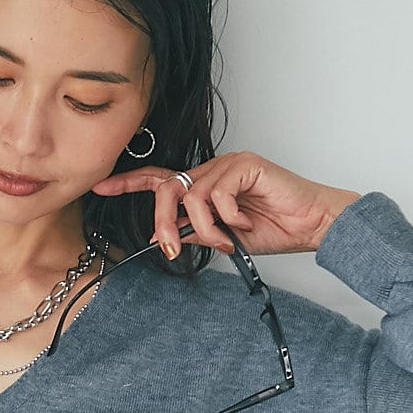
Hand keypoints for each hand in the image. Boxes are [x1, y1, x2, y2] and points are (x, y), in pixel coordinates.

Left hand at [91, 151, 358, 258]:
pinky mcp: (245, 164)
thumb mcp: (223, 237)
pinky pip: (217, 192)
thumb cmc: (275, 229)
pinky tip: (245, 221)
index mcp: (205, 185)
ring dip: (204, 227)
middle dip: (161, 221)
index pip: (160, 179)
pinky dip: (228, 215)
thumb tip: (164, 238)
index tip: (101, 187)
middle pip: (167, 186)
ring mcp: (228, 165)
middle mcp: (213, 170)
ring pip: (191, 195)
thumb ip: (194, 232)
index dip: (130, 182)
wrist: (310, 226)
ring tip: (227, 239)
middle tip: (172, 247)